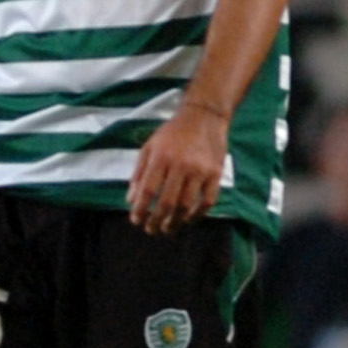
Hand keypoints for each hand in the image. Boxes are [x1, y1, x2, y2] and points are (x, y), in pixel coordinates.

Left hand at [128, 101, 227, 234]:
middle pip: (166, 202)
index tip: (136, 220)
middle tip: (151, 230)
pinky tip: (188, 219)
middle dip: (156, 221)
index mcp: (160, 158)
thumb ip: (138, 173)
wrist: (203, 116)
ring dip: (176, 222)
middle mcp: (180, 165)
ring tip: (168, 229)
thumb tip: (131, 200)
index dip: (140, 209)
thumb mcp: (149, 147)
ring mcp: (200, 170)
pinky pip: (208, 201)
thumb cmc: (172, 133)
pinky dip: (198, 214)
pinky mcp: (216, 173)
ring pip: (186, 205)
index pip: (147, 191)